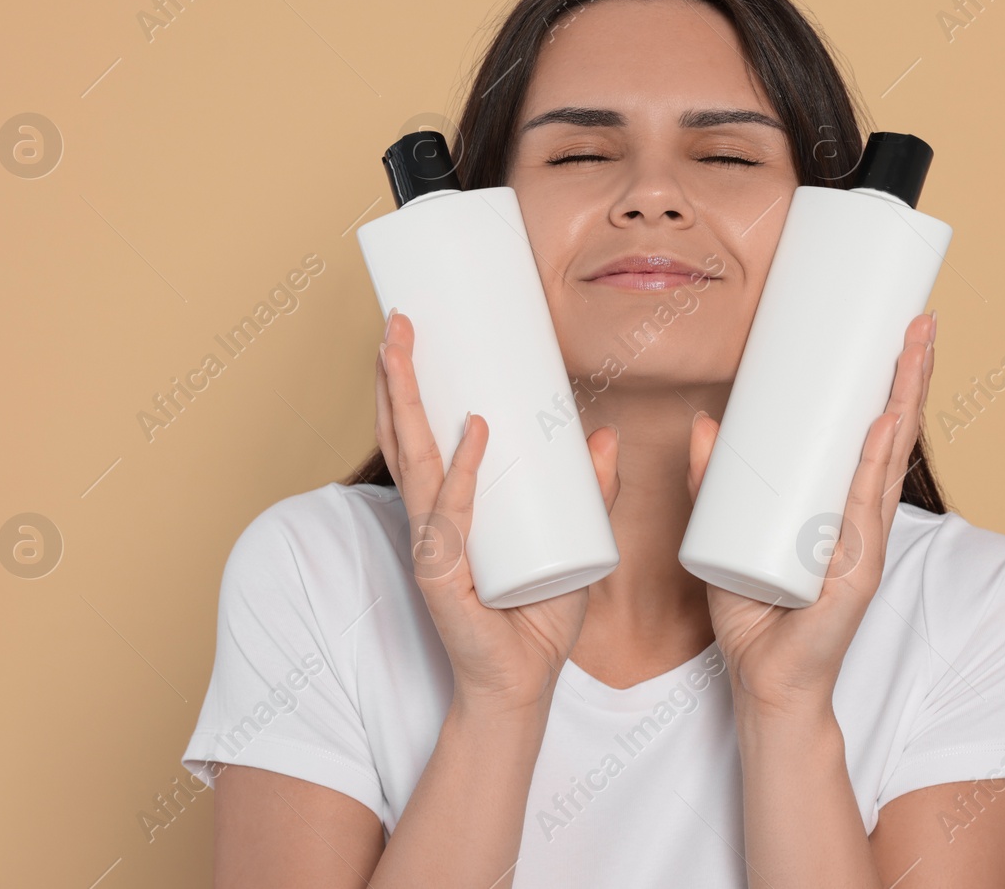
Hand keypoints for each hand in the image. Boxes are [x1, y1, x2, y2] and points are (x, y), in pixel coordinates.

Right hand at [376, 310, 621, 715]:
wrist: (524, 685)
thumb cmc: (538, 617)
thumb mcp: (577, 541)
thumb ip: (592, 491)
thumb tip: (605, 434)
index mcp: (449, 508)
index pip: (419, 438)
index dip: (410, 387)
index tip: (411, 335)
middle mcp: (432, 519)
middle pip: (405, 436)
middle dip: (400, 376)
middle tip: (399, 320)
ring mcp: (432, 546)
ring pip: (414, 461)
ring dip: (408, 403)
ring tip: (402, 351)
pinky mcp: (444, 577)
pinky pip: (452, 516)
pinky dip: (463, 472)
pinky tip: (475, 431)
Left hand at [687, 310, 937, 717]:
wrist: (764, 684)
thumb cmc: (752, 615)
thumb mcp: (720, 534)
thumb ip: (711, 484)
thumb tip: (702, 424)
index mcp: (840, 507)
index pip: (872, 434)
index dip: (888, 386)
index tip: (898, 335)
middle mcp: (861, 517)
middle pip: (892, 433)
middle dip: (909, 375)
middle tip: (921, 319)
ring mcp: (865, 541)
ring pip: (889, 457)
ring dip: (904, 400)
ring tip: (916, 348)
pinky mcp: (856, 569)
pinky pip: (866, 505)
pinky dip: (876, 462)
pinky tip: (887, 423)